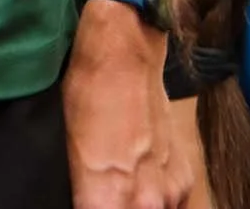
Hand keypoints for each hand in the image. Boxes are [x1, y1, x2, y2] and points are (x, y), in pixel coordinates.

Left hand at [63, 2, 188, 208]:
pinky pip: (172, 204)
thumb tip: (83, 199)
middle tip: (105, 194)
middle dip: (117, 208)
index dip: (89, 208)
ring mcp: (169, 191)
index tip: (87, 199)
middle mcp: (144, 203)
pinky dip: (156, 198)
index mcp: (106, 201)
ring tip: (122, 190)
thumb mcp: (66, 148)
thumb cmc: (87, 94)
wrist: (123, 56)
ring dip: (138, 206)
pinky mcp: (183, 176)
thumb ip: (80, 190)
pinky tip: (141, 182)